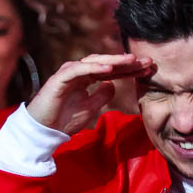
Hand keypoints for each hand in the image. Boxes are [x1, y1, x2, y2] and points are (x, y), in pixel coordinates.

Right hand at [27, 53, 154, 134]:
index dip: (130, 70)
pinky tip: (109, 69)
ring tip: (131, 60)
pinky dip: (94, 67)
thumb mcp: (90, 109)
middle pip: (107, 63)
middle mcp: (79, 71)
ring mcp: (69, 73)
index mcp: (87, 78)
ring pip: (95, 61)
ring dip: (114, 60)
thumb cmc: (64, 120)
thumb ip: (102, 96)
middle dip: (127, 62)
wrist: (44, 131)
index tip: (149, 69)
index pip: (112, 71)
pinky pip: (79, 69)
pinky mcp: (60, 78)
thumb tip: (113, 84)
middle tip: (147, 61)